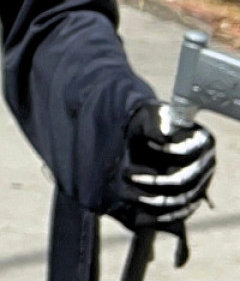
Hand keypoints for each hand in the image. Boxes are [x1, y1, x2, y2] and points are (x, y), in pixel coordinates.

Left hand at [112, 103, 215, 229]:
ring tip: (127, 193)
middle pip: (183, 179)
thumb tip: (160, 138)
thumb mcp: (149, 116)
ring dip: (153, 200)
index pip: (187, 150)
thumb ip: (153, 124)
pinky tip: (142, 218)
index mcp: (202, 140)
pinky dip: (163, 216)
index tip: (147, 142)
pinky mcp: (193, 197)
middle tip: (126, 173)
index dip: (167, 150)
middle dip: (152, 180)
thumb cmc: (150, 122)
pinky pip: (181, 213)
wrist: (146, 137)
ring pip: (181, 199)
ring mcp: (202, 183)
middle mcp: (207, 163)